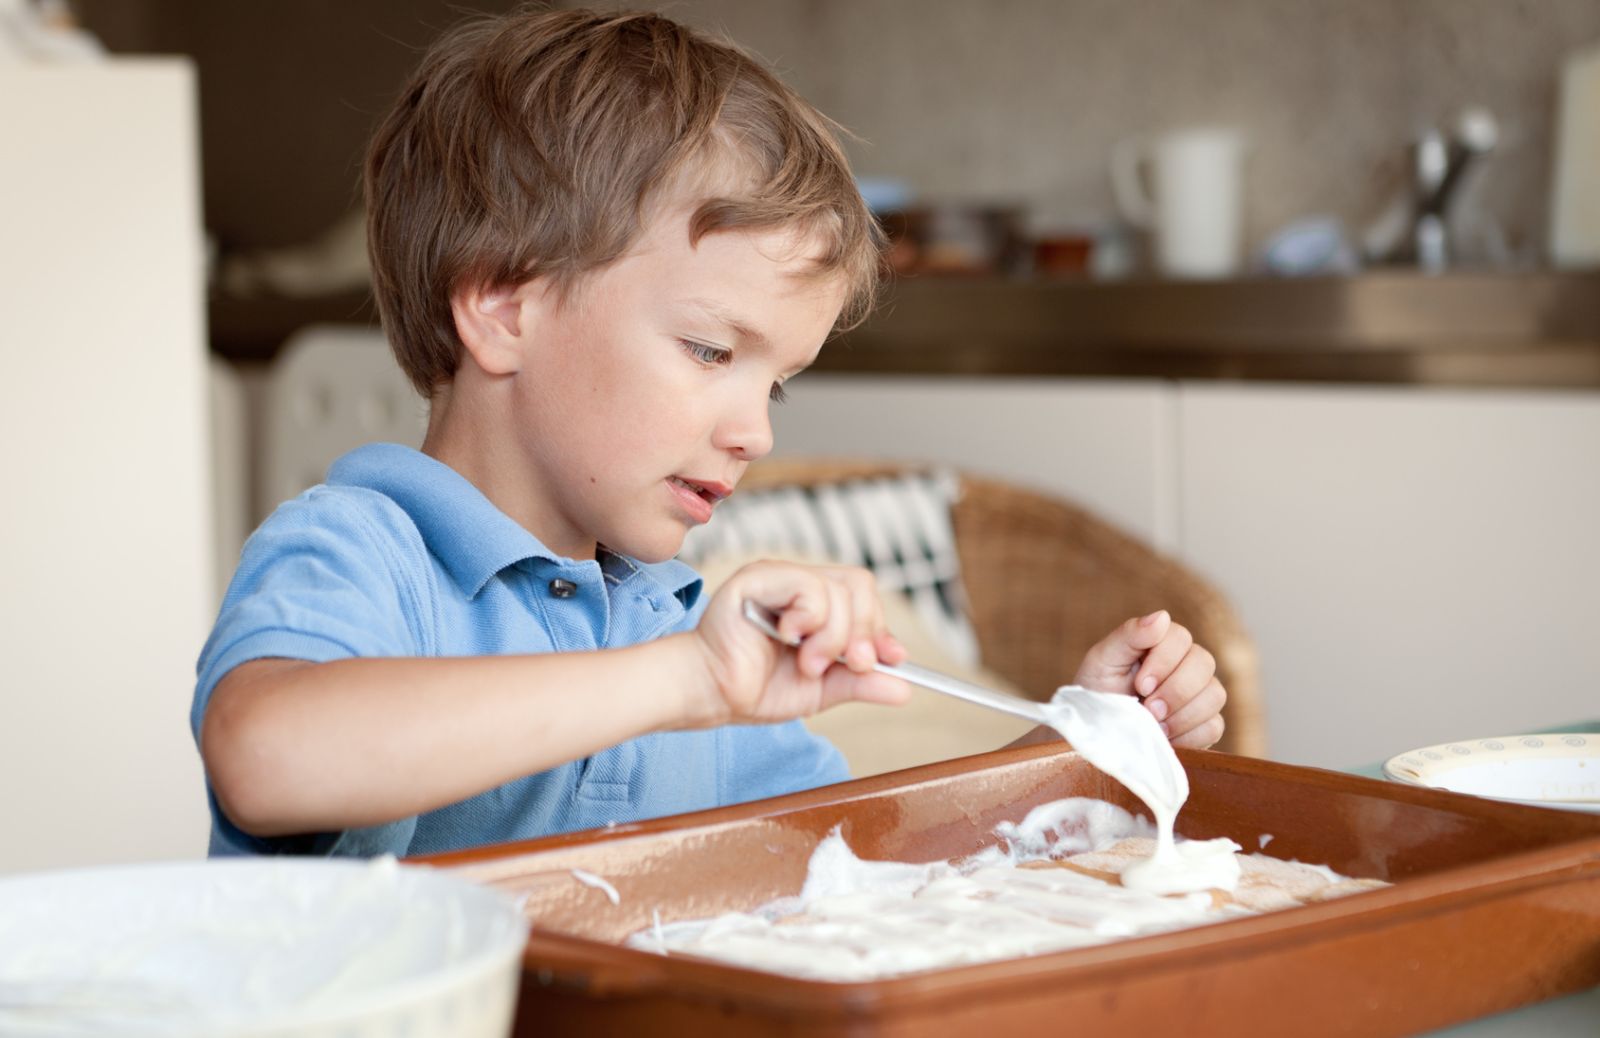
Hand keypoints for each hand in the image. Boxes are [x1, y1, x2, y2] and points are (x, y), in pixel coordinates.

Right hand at [686, 560, 911, 726]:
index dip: (882, 628)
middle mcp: (798, 584)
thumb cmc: (754, 688)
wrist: (712, 696)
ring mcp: (779, 576)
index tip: (893, 659)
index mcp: (814, 604)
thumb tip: (904, 688)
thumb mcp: (821, 690)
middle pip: (859, 585)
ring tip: (807, 662)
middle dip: (864, 633)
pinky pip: (809, 587)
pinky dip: (810, 620)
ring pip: (838, 590)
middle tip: (852, 665)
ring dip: (832, 637)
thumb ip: (859, 683)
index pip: (864, 598)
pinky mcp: (758, 577)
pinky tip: (787, 638)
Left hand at [1074, 610, 1225, 748]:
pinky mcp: (1206, 724)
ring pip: (1214, 695)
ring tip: (1155, 726)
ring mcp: (1201, 693)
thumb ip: (1129, 635)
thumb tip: (1161, 616)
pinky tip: (1166, 737)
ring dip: (1182, 715)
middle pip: (1204, 663)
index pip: (1181, 638)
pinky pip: (1214, 726)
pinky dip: (1189, 735)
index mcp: (1162, 642)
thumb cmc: (1098, 691)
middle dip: (1175, 690)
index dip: (1164, 661)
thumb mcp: (1102, 661)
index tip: (1140, 685)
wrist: (1098, 732)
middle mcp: (1187, 663)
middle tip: (1149, 709)